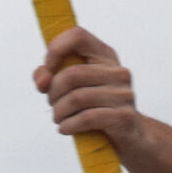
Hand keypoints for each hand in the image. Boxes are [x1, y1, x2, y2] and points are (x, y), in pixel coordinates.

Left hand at [32, 26, 144, 148]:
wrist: (129, 137)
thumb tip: (42, 81)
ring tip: (58, 118)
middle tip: (52, 103)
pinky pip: (88, 118)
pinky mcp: (125, 117)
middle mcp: (118, 71)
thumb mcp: (70, 87)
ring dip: (59, 111)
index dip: (55, 50)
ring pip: (77, 98)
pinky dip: (69, 125)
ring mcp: (124, 94)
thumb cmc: (94, 107)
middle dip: (53, 92)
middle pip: (72, 74)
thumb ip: (48, 76)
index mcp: (104, 55)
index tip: (47, 70)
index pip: (77, 35)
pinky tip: (65, 128)